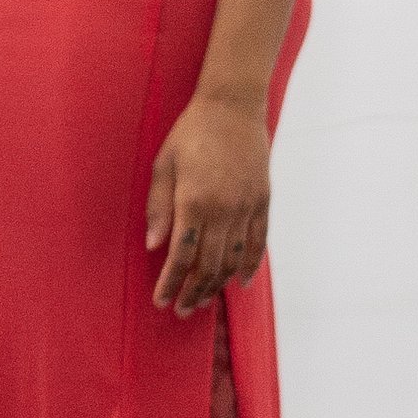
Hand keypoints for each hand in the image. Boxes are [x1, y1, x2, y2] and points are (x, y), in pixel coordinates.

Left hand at [146, 92, 269, 314]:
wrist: (232, 106)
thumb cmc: (191, 132)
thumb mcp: (164, 164)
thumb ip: (158, 207)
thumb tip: (154, 246)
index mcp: (194, 201)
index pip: (181, 255)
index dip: (171, 282)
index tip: (162, 301)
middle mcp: (223, 209)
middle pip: (208, 265)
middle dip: (193, 292)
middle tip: (182, 310)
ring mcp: (246, 207)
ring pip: (233, 259)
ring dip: (218, 285)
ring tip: (204, 301)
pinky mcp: (262, 201)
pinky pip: (258, 242)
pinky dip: (250, 266)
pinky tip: (240, 282)